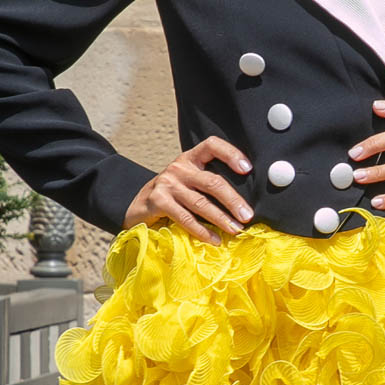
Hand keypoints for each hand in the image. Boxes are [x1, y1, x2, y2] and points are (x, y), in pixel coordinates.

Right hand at [123, 137, 253, 245]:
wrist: (137, 206)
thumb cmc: (172, 195)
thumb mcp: (189, 181)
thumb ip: (208, 183)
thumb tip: (242, 202)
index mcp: (190, 158)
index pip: (211, 146)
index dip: (230, 153)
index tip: (247, 169)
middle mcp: (179, 168)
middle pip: (212, 182)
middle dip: (233, 200)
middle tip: (247, 215)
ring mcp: (167, 184)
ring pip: (201, 203)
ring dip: (221, 219)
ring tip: (236, 230)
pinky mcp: (158, 201)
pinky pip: (185, 218)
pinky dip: (202, 231)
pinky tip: (214, 239)